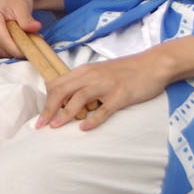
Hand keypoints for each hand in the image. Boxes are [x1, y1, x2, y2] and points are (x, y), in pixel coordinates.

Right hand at [0, 0, 43, 59]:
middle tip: (33, 41)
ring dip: (16, 50)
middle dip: (19, 49)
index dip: (20, 50)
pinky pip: (0, 53)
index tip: (34, 50)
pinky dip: (10, 49)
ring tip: (25, 37)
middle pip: (3, 50)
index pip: (5, 43)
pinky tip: (17, 40)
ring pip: (2, 54)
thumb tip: (35, 27)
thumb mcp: (22, 5)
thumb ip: (27, 19)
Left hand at [36, 50, 170, 130]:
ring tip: (55, 126)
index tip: (42, 114)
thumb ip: (84, 82)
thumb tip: (68, 99)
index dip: (46, 100)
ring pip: (78, 99)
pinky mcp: (121, 96)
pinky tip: (84, 129)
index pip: (57, 83)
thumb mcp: (100, 72)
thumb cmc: (126, 70)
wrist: (153, 64)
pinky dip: (92, 120)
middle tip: (40, 125)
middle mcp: (92, 76)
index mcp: (85, 71)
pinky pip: (103, 110)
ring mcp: (106, 86)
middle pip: (62, 91)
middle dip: (48, 108)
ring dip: (64, 113)